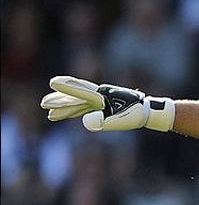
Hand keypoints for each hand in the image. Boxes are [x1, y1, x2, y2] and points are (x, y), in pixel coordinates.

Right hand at [41, 76, 174, 131]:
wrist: (148, 110)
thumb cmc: (136, 115)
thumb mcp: (123, 121)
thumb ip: (104, 122)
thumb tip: (86, 122)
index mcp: (103, 96)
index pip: (81, 92)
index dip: (66, 88)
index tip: (52, 82)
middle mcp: (100, 94)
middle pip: (75, 95)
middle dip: (60, 99)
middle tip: (44, 103)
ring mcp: (101, 98)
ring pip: (78, 101)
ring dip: (64, 105)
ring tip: (49, 110)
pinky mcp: (103, 103)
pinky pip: (84, 106)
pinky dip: (74, 109)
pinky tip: (68, 112)